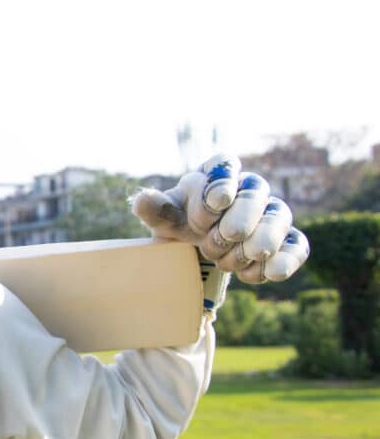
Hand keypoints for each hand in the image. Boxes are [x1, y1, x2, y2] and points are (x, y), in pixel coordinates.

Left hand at [130, 154, 309, 308]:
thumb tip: (142, 200)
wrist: (199, 249)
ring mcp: (270, 213)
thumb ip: (156, 209)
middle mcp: (247, 188)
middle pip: (256, 192)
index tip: (216, 201)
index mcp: (216, 174)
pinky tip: (269, 274)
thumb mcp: (165, 218)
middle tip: (224, 237)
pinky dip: (285, 259)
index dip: (222, 182)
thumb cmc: (183, 223)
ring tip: (234, 260)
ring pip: (279, 217)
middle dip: (240, 218)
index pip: (224, 165)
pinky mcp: (285, 240)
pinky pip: (296, 246)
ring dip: (259, 241)